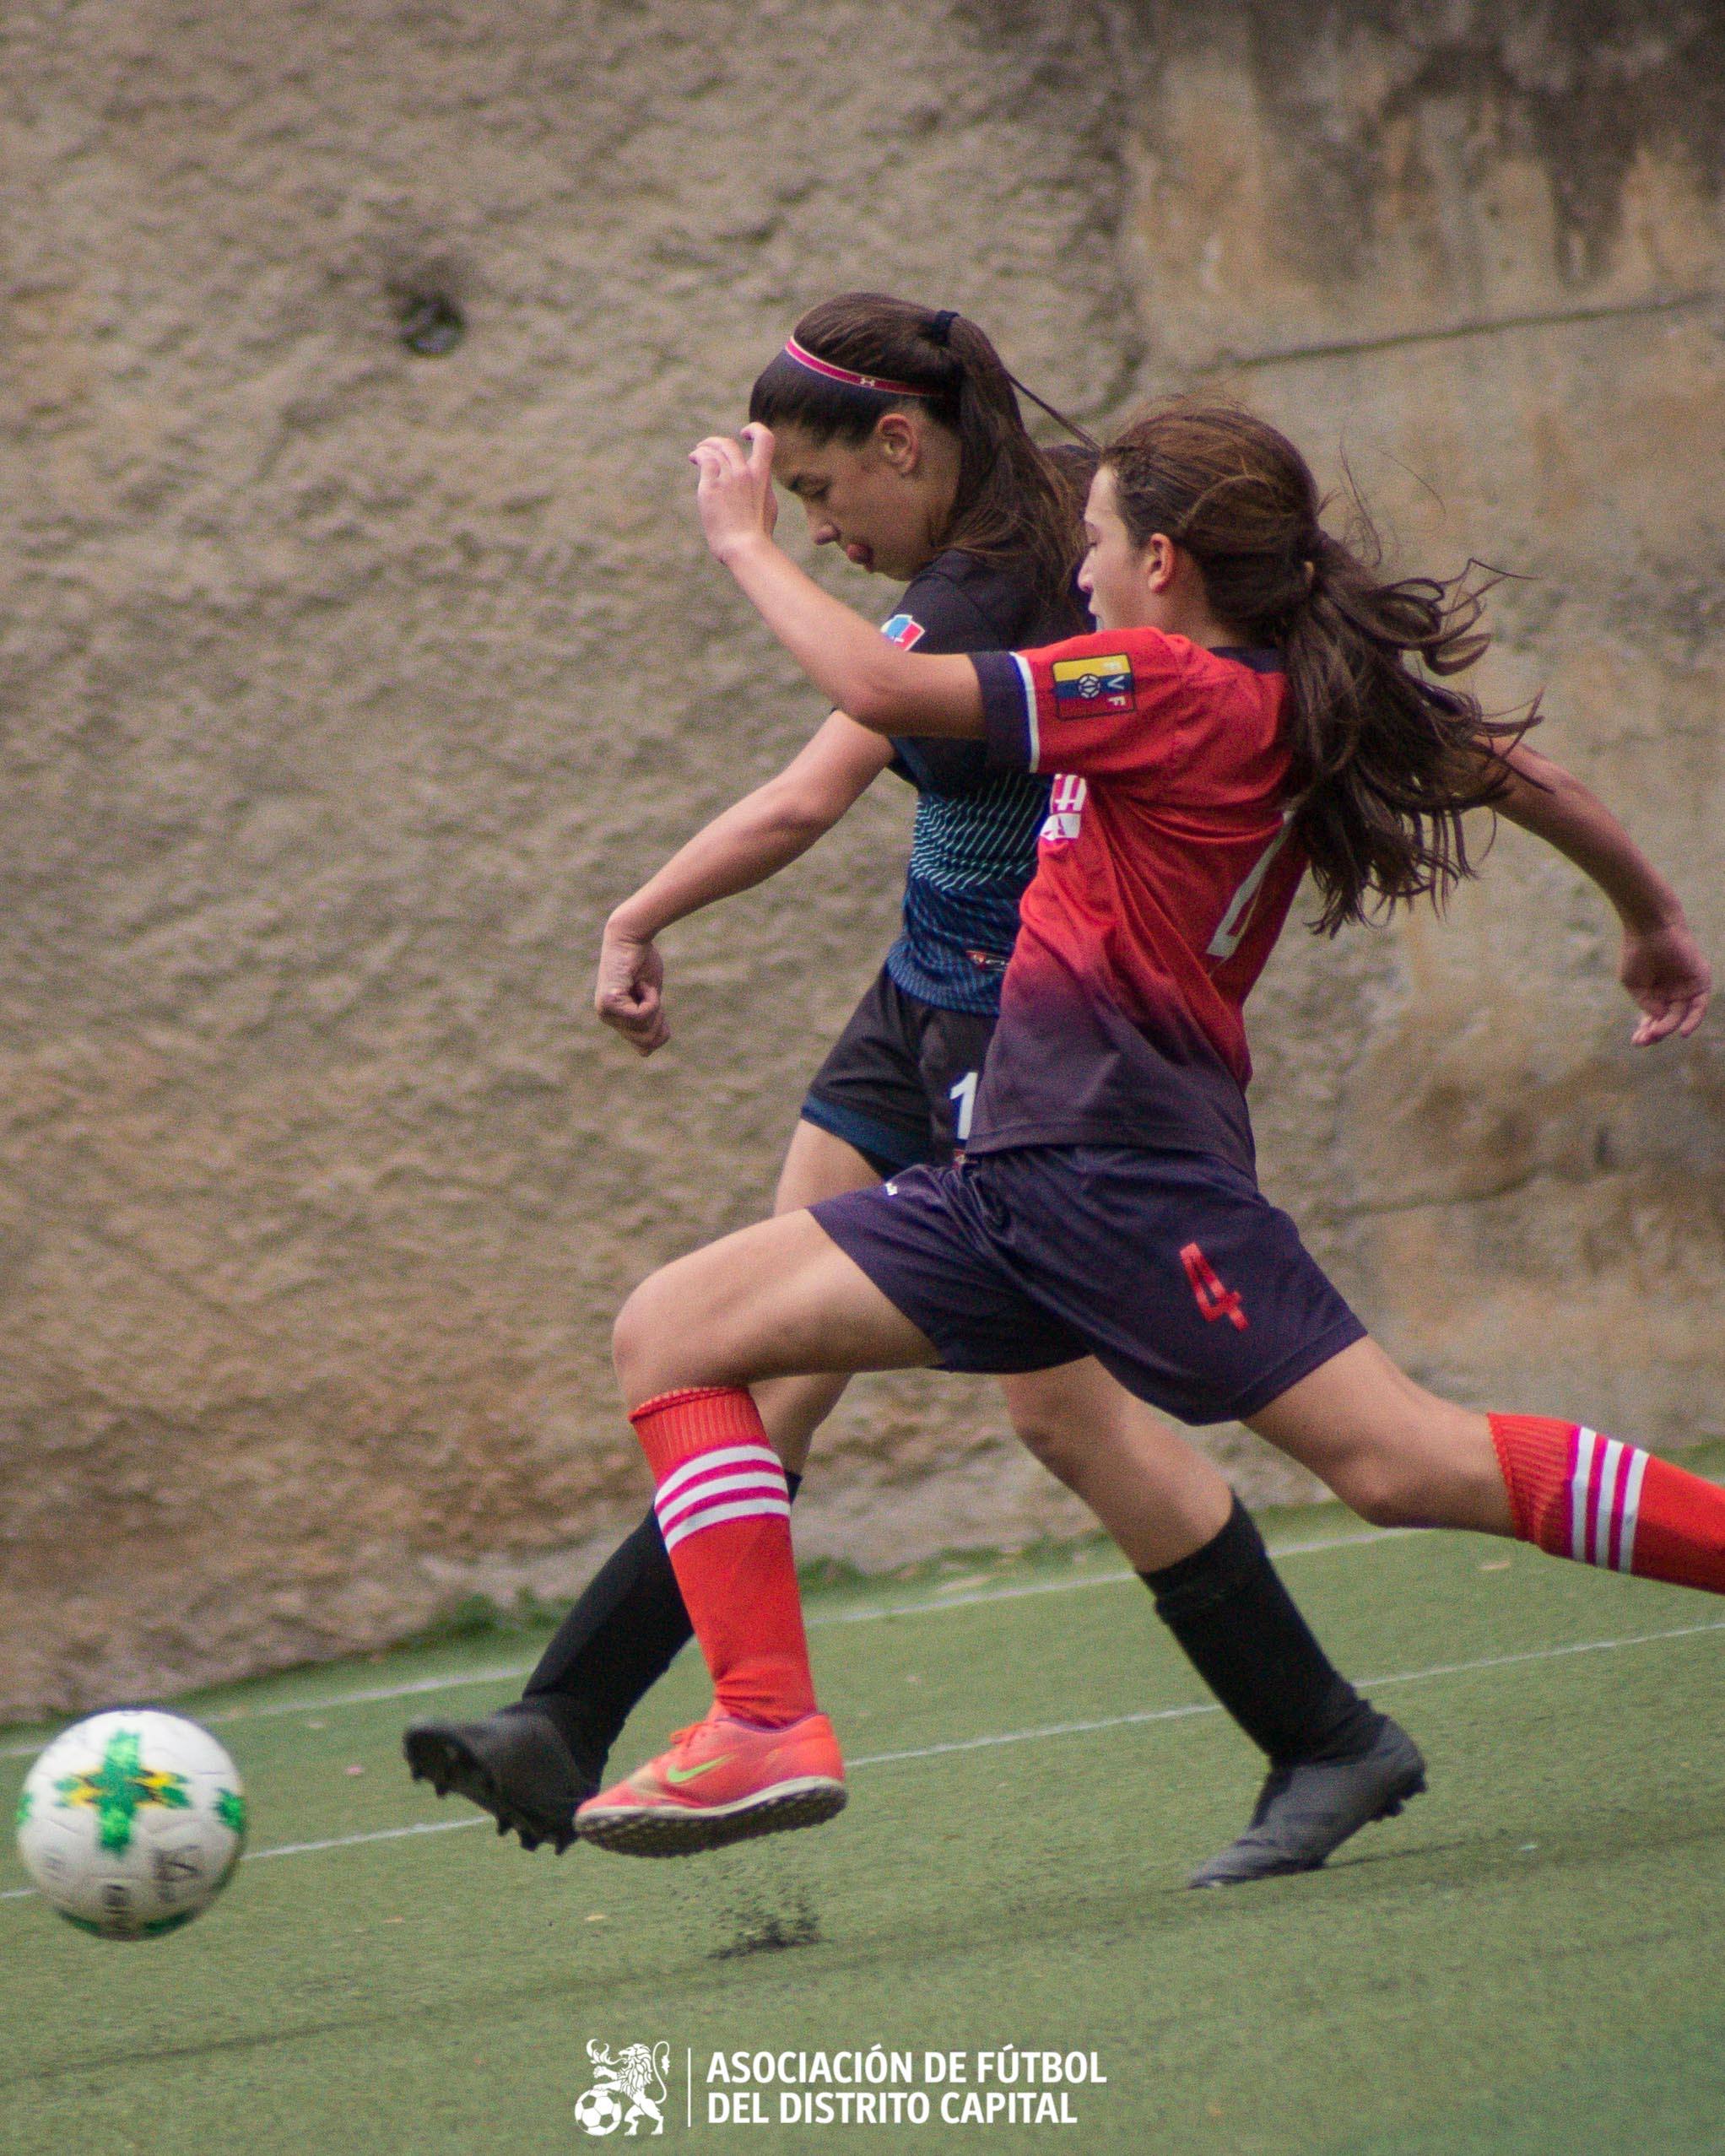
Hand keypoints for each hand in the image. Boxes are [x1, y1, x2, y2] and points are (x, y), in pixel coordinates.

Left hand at [594, 924, 669, 1055]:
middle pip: (646, 1041)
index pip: (645, 1045)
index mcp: (615, 1017)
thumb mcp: (651, 998)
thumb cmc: (643, 960)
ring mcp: (605, 1011)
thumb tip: (645, 1053)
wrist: (632, 935)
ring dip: (654, 1006)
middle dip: (657, 1018)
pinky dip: (650, 999)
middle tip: (648, 991)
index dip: (659, 1028)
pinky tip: (640, 983)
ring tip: (642, 985)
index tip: (654, 1001)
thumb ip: (648, 1023)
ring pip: (644, 1028)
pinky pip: (641, 1015)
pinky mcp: (609, 1003)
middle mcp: (606, 1017)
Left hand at [689, 423, 776, 564]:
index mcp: (762, 476)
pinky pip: (704, 459)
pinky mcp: (712, 487)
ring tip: (697, 454)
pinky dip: (698, 455)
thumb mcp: (768, 508)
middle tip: (707, 448)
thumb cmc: (758, 536)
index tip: (743, 433)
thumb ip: (763, 491)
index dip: (754, 429)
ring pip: (714, 449)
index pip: (765, 439)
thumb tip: (760, 487)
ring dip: (704, 448)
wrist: (746, 548)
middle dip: (716, 442)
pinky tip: (694, 458)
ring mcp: (729, 478)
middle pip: (729, 444)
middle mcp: (746, 472)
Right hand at [1619, 916, 1709, 1044]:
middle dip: (1656, 1032)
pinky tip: (1683, 1032)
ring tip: (1656, 1032)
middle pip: (1668, 1021)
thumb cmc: (1637, 953)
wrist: (1650, 928)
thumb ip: (1648, 1005)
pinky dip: (1693, 1020)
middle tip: (1643, 1040)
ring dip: (1669, 1027)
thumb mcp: (1635, 985)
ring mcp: (1686, 988)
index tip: (1636, 1041)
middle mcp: (1672, 992)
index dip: (1646, 1032)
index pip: (1654, 1019)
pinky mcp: (1700, 981)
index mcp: (1655, 993)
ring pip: (1681, 1016)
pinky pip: (1699, 1006)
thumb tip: (1660, 1018)